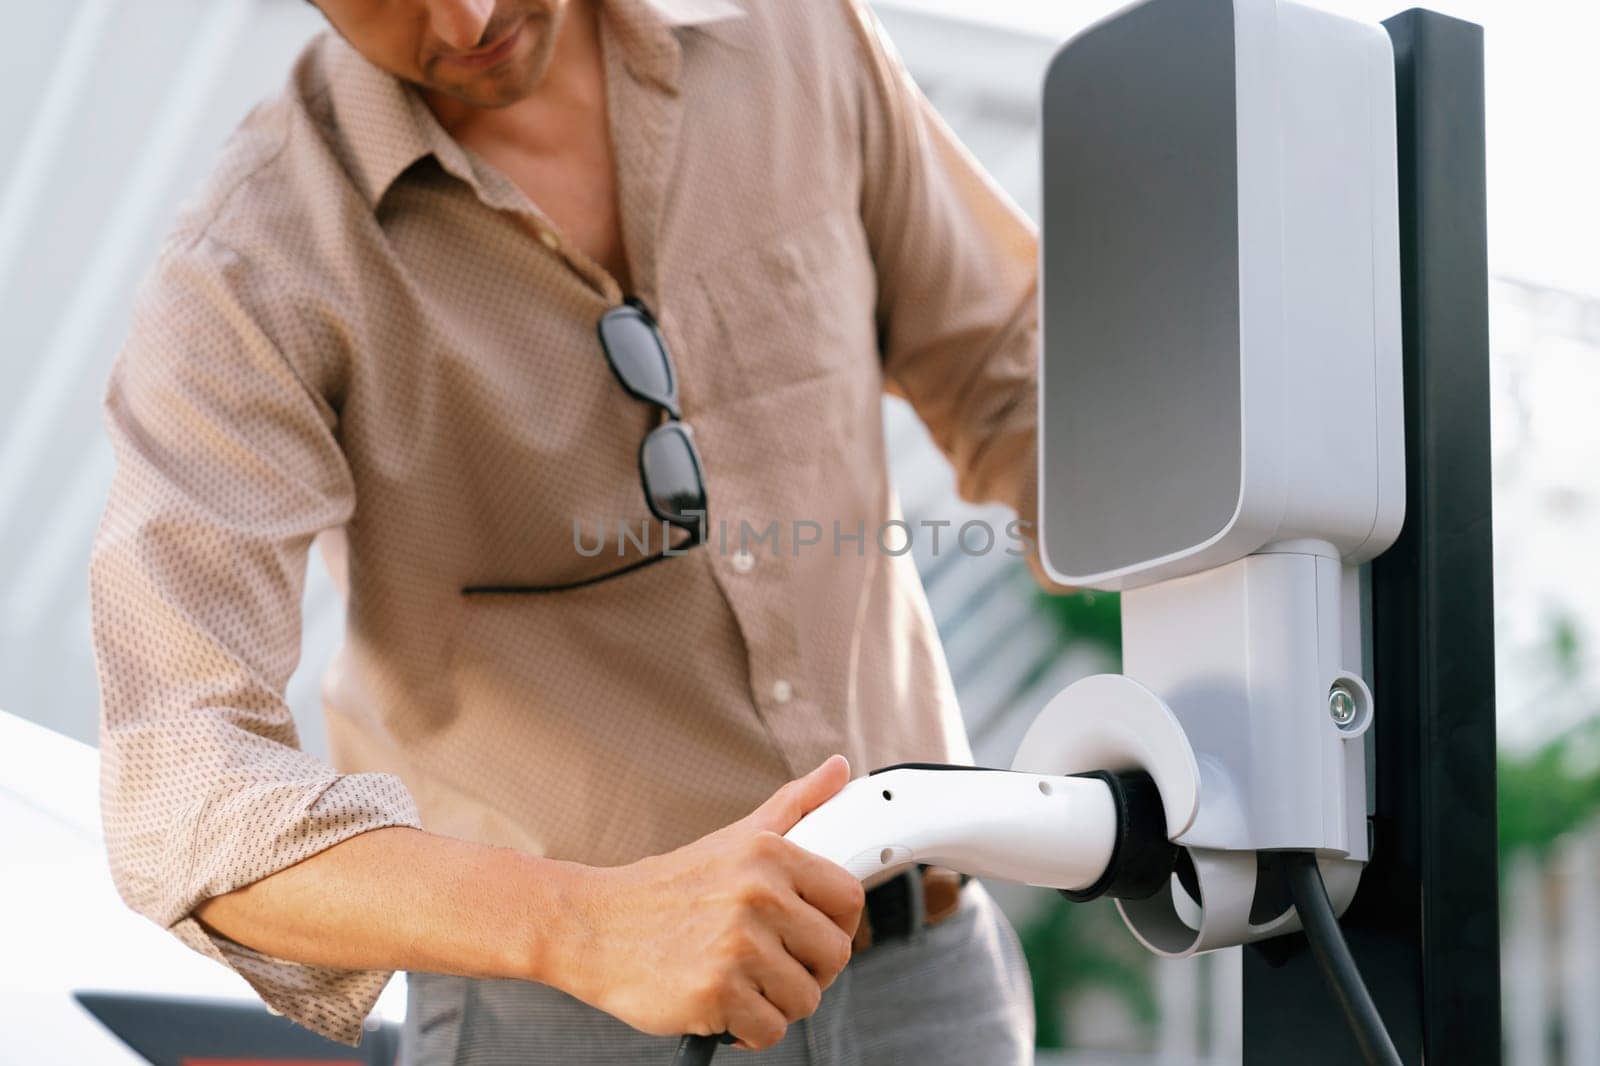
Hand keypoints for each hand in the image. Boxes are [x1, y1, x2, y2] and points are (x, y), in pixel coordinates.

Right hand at [556, 755, 864, 1050]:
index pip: (849, 899)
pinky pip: (770, 1031)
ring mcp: (737, 946)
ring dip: (777, 1003)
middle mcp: (758, 895)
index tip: (813, 935)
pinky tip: (724, 1007)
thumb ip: (795, 804)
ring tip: (742, 982)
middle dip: (810, 971)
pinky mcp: (716, 993)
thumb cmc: (671, 888)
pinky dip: (750, 1031)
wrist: (593, 926)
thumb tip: (839, 768)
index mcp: (770, 854)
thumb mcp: (737, 837)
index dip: (838, 925)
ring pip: (805, 999)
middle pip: (835, 956)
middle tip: (775, 966)